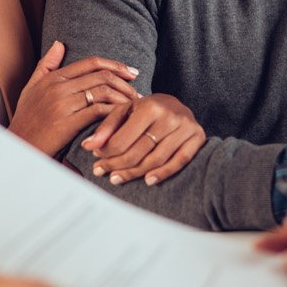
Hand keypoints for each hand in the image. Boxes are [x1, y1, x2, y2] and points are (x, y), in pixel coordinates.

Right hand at [8, 42, 139, 155]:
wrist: (19, 147)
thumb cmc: (27, 119)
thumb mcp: (32, 87)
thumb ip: (46, 65)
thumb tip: (59, 43)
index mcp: (53, 77)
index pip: (92, 63)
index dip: (115, 65)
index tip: (131, 72)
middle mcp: (58, 87)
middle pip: (101, 76)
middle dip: (125, 82)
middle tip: (138, 91)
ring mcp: (62, 104)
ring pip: (103, 92)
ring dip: (123, 98)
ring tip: (134, 106)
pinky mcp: (67, 123)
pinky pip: (98, 111)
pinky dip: (115, 112)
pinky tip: (124, 118)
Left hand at [81, 93, 205, 185]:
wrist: (178, 105)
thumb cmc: (148, 109)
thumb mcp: (126, 110)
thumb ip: (107, 127)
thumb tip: (88, 146)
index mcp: (150, 106)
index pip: (123, 139)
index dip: (107, 152)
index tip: (97, 159)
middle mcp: (169, 116)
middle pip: (138, 152)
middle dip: (117, 165)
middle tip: (102, 173)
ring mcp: (185, 128)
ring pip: (156, 159)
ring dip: (134, 173)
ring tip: (116, 179)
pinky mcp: (198, 138)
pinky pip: (179, 162)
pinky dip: (163, 174)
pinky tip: (148, 181)